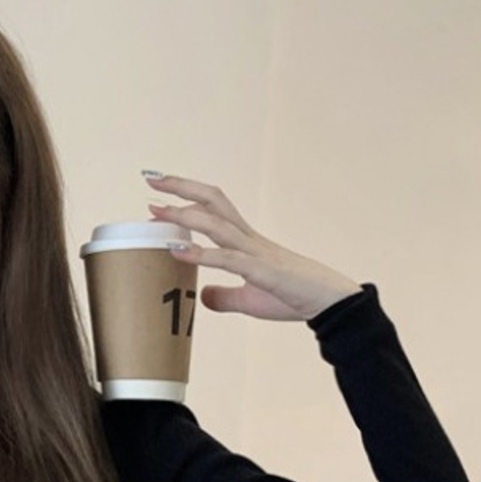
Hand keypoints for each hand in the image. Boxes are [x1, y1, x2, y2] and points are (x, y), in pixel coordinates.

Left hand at [144, 175, 361, 321]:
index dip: (186, 200)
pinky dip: (200, 253)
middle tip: (151, 178)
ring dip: (184, 215)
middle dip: (181, 187)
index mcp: (245, 243)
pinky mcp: (262, 271)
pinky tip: (176, 250)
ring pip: (216, 223)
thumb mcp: (250, 300)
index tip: (157, 198)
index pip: (212, 210)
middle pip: (212, 201)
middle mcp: (248, 240)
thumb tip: (203, 296)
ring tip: (156, 209)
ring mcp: (255, 252)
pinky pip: (227, 258)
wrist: (330, 303)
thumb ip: (224, 297)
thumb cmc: (294, 297)